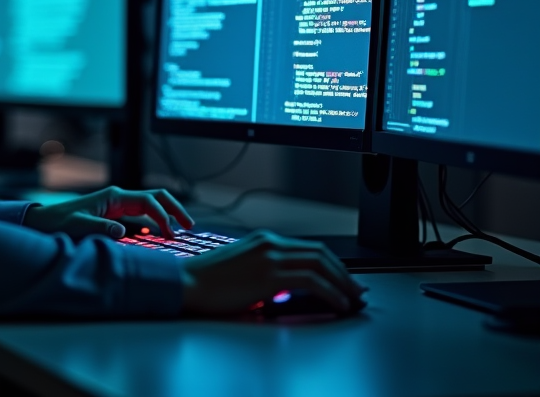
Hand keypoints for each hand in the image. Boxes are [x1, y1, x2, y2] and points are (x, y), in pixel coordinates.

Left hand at [22, 186, 193, 239]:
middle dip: (174, 209)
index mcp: (114, 197)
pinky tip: (159, 235)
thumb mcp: (78, 226)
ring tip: (180, 230)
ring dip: (167, 215)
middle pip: (155, 198)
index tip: (171, 233)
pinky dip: (154, 223)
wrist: (43, 222)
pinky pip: (140, 216)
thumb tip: (122, 232)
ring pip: (150, 206)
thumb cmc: (58, 222)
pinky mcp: (114, 215)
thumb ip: (100, 228)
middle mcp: (118, 198)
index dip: (164, 216)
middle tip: (190, 225)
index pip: (148, 201)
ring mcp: (117, 206)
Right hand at [180, 230, 365, 314]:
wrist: (187, 283)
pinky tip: (338, 303)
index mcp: (263, 240)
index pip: (308, 248)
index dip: (332, 264)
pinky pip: (312, 282)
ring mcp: (270, 257)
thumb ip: (266, 271)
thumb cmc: (208, 282)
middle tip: (357, 290)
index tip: (344, 279)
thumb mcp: (242, 268)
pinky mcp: (269, 276)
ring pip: (321, 265)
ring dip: (343, 283)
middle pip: (320, 253)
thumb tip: (288, 286)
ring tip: (353, 299)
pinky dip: (331, 292)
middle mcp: (270, 244)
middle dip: (343, 273)